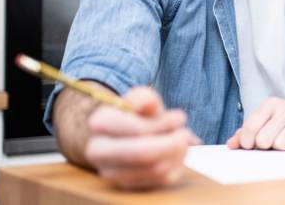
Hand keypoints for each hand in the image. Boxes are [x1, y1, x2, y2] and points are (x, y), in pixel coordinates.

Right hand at [84, 86, 199, 189]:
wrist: (131, 134)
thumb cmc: (140, 114)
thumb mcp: (142, 99)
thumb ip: (146, 97)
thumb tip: (149, 104)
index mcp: (100, 123)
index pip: (138, 129)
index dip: (165, 124)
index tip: (180, 116)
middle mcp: (98, 151)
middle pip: (144, 155)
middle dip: (172, 143)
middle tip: (186, 134)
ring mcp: (110, 173)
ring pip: (155, 170)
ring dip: (176, 154)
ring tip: (181, 141)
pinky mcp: (126, 186)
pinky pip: (160, 180)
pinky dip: (175, 166)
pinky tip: (175, 154)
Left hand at [226, 97, 284, 150]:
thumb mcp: (268, 121)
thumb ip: (247, 132)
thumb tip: (232, 144)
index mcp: (271, 104)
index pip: (250, 127)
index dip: (247, 142)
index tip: (250, 146)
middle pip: (264, 140)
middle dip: (267, 147)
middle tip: (273, 143)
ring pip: (281, 146)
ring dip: (283, 149)